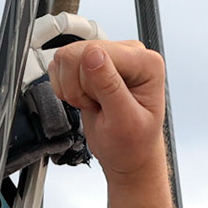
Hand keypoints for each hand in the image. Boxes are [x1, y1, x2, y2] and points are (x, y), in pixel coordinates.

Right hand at [46, 39, 165, 184]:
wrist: (127, 155)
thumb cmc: (133, 143)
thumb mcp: (124, 120)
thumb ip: (109, 86)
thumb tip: (92, 53)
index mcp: (146, 62)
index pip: (96, 52)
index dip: (88, 83)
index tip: (104, 105)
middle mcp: (129, 53)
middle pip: (77, 53)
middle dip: (78, 87)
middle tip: (98, 106)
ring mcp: (109, 56)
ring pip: (66, 58)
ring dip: (71, 88)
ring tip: (93, 103)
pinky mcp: (91, 62)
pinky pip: (62, 65)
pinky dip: (66, 87)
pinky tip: (85, 98)